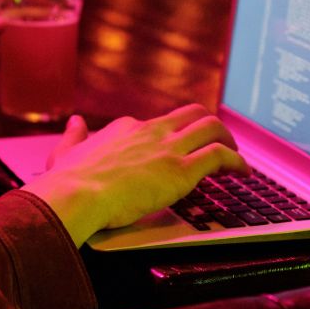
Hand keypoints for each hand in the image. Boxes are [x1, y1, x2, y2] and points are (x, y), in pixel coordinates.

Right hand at [22, 104, 248, 245]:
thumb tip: (75, 122)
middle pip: (192, 114)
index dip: (172, 135)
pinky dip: (237, 161)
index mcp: (126, 128)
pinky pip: (219, 155)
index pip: (158, 124)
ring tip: (236, 155)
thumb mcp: (66, 152)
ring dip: (229, 139)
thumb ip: (73, 137)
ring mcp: (168, 149)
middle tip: (219, 142)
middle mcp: (150, 131)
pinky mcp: (181, 170)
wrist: (76, 194)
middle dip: (209, 125)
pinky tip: (242, 172)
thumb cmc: (68, 181)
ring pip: (212, 127)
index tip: (178, 147)